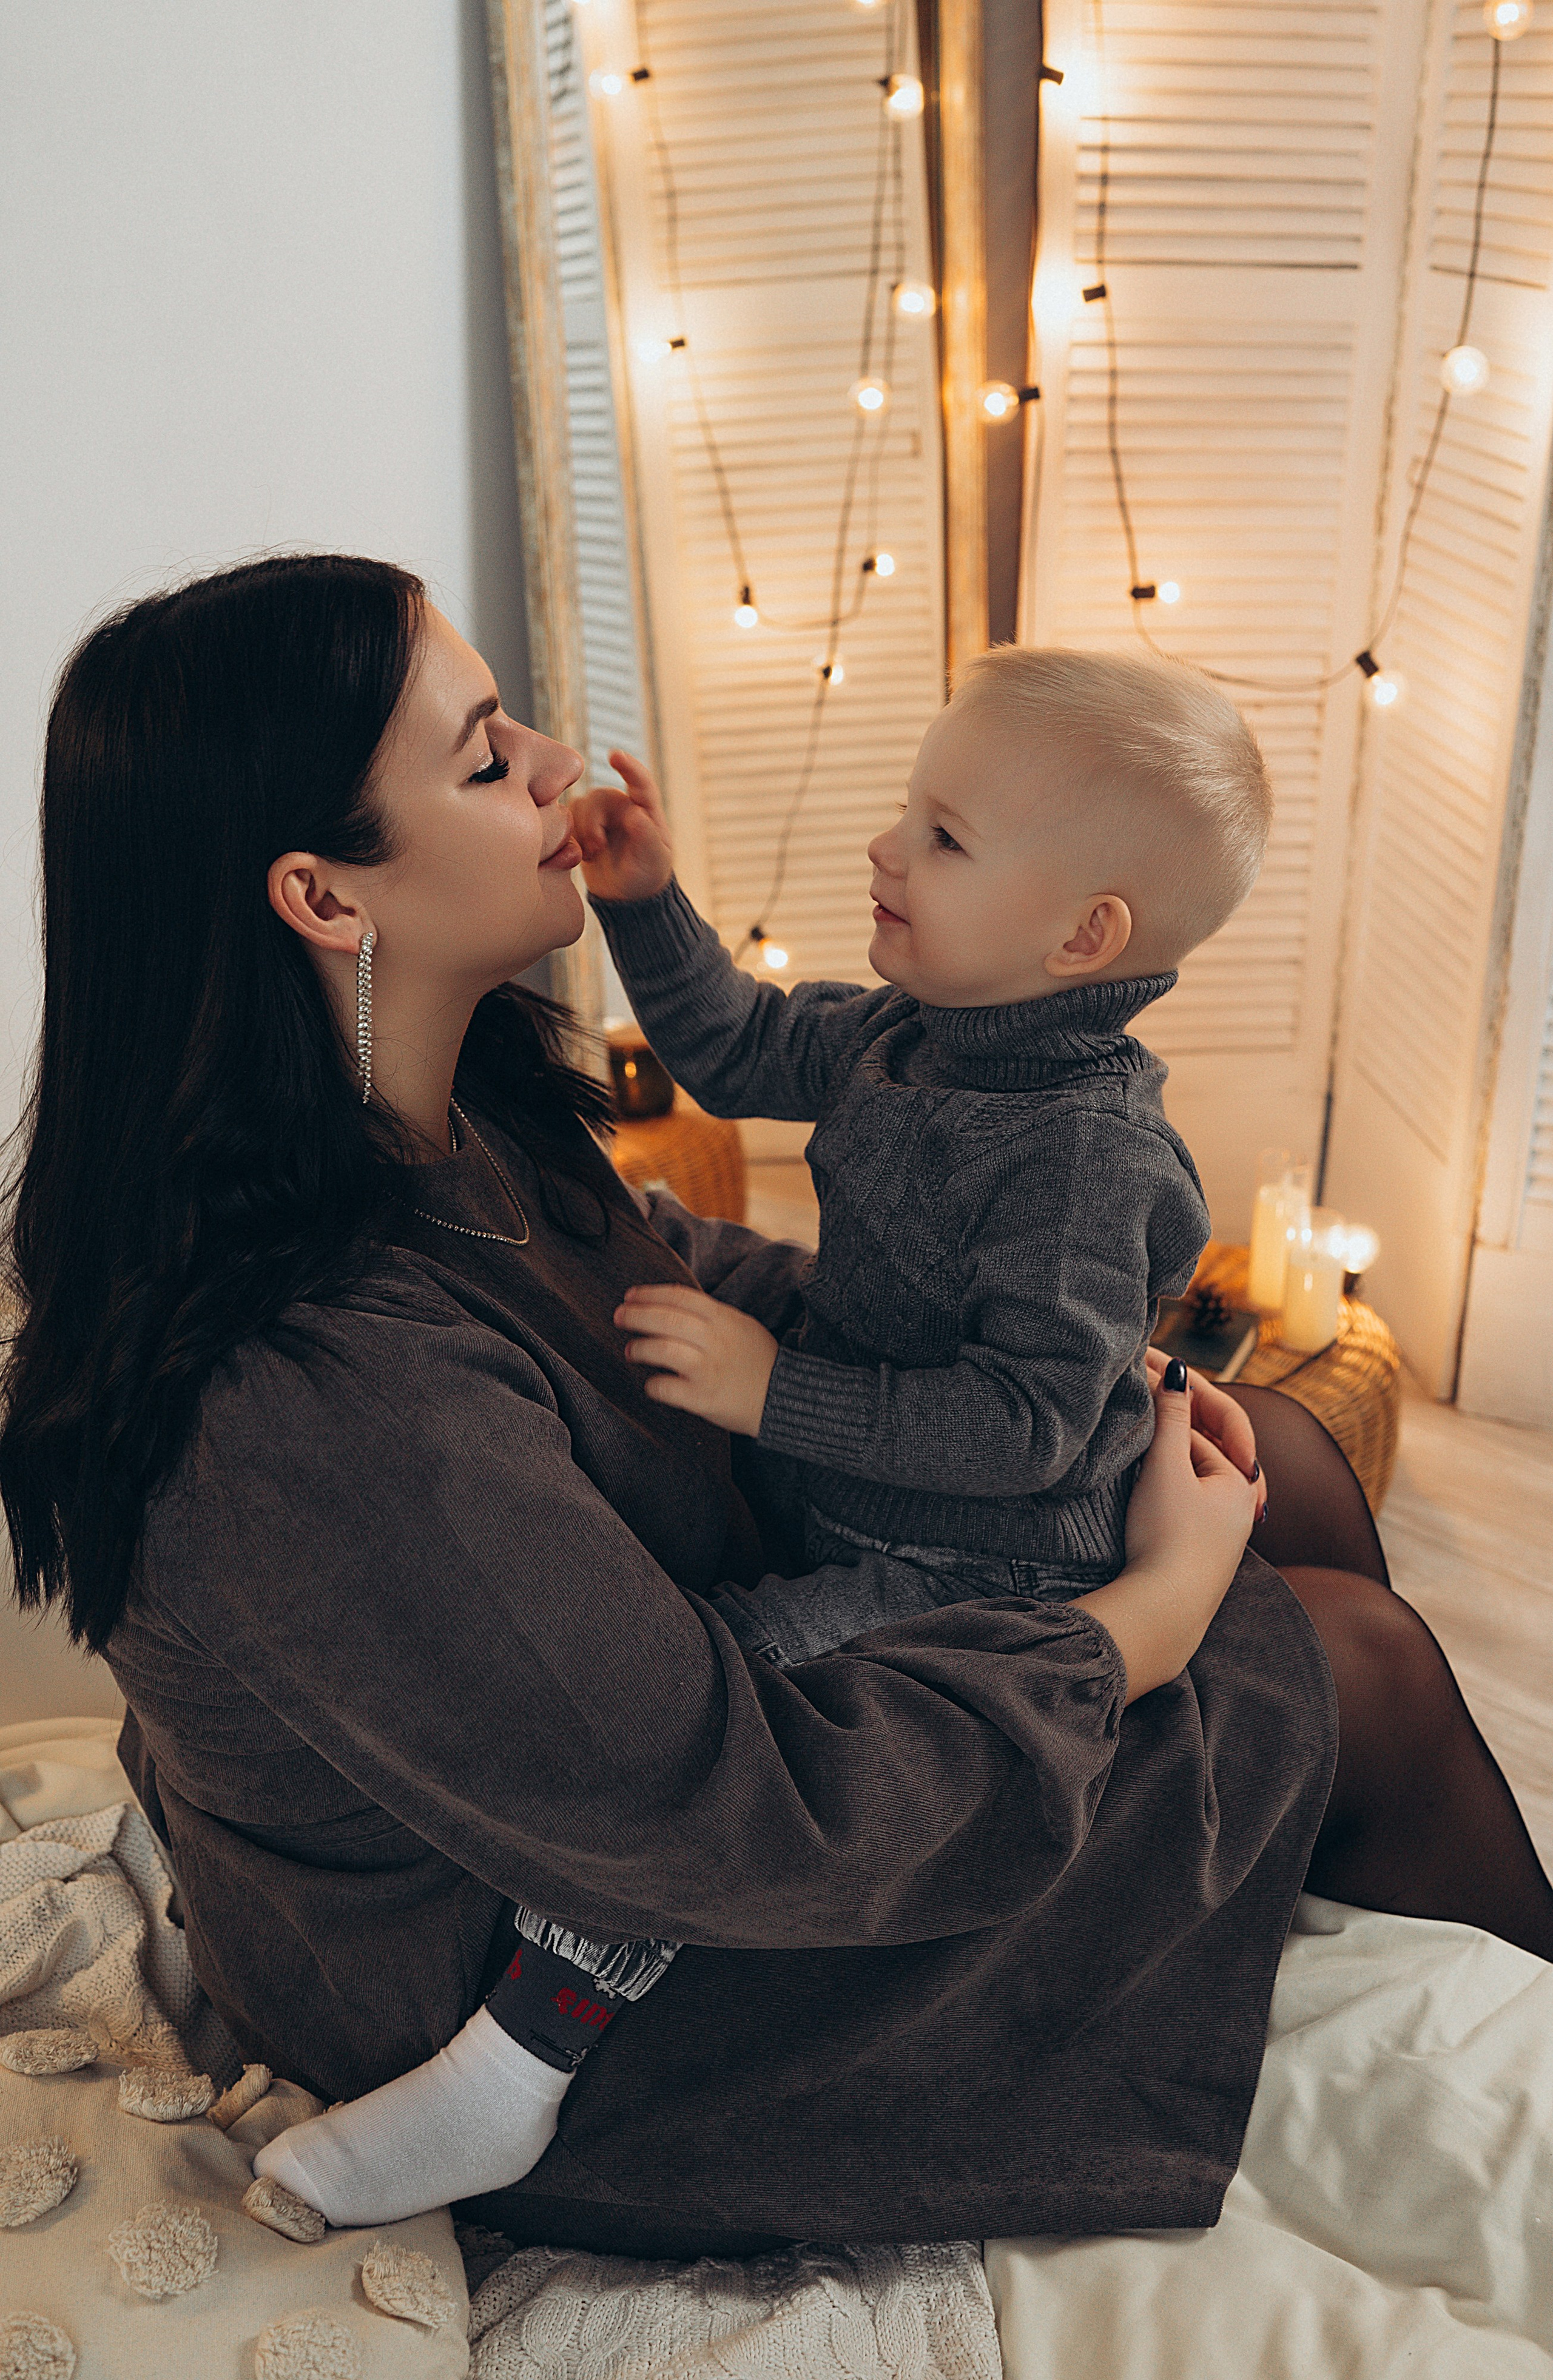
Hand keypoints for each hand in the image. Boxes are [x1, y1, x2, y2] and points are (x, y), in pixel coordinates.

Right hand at [570, 750, 674, 903]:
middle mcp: (621, 807)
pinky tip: (579, 854)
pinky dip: (569, 835)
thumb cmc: (647, 876)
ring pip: (579, 805)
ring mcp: (600, 817)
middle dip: (592, 820)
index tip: (614, 755)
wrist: (627, 897)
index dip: (628, 766)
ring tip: (591, 855)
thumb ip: (647, 836)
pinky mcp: (582, 828)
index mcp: (644, 809)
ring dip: (581, 829)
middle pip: (598, 796)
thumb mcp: (654, 860)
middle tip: (596, 848)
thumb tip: (635, 813)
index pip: (640, 781)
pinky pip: (566, 819)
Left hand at [616, 1283, 778, 1435]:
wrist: (785, 1396)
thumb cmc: (758, 1359)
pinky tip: (652, 1384)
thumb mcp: (740, 1325)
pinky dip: (654, 1385)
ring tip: (631, 1351)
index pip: (679, 1296)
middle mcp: (715, 1340)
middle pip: (666, 1319)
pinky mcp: (704, 1399)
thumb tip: (669, 1305)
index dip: (649, 1294)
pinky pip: (667, 1389)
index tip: (630, 1296)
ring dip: (640, 1348)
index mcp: (723, 1318)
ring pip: (663, 1350)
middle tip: (619, 1317)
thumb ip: (710, 1315)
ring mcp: (709, 1369)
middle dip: (636, 1315)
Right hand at [1123, 1363, 1260, 1601]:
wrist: (1161, 1613)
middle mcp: (1240, 1506)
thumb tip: (1178, 1372)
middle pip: (1207, 1440)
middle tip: (1139, 1378)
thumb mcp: (1166, 1469)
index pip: (1214, 1418)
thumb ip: (1172, 1418)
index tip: (1147, 1360)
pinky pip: (1188, 1491)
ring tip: (1140, 1414)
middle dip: (1178, 1408)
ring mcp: (1220, 1529)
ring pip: (1196, 1467)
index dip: (1181, 1385)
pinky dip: (1168, 1468)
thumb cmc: (1167, 1539)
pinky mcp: (1197, 1548)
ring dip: (1172, 1438)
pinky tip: (1144, 1466)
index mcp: (1241, 1483)